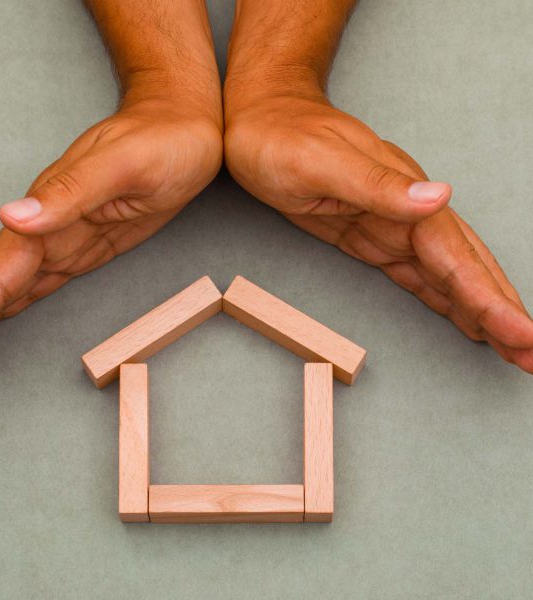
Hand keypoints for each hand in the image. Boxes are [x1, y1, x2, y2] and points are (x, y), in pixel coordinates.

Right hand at [0, 99, 221, 381]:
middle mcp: (47, 227)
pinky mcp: (85, 247)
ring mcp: (64, 239)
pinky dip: (11, 306)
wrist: (185, 129)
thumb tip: (12, 216)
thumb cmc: (161, 142)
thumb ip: (70, 192)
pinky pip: (39, 282)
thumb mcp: (123, 164)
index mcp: (48, 209)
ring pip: (10, 288)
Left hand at [224, 93, 532, 372]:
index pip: (457, 255)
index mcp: (402, 196)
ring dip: (480, 311)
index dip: (489, 297)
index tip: (522, 334)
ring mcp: (391, 228)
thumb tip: (439, 196)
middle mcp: (407, 214)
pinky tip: (464, 318)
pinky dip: (445, 300)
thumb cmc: (284, 139)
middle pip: (465, 269)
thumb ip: (378, 184)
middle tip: (531, 355)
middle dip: (500, 311)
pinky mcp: (371, 239)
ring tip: (512, 347)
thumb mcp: (323, 162)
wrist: (261, 123)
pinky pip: (418, 276)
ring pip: (447, 277)